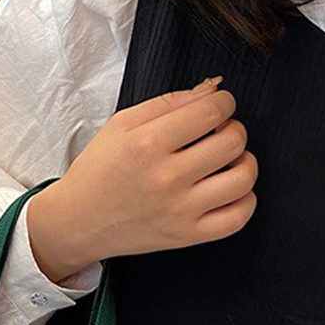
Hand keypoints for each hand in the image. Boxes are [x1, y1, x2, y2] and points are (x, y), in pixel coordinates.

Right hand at [25, 76, 257, 281]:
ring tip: (230, 161)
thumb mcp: (121, 125)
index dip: (224, 102)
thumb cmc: (99, 171)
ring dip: (245, 162)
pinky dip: (245, 200)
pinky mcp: (186, 236)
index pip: (211, 111)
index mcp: (147, 144)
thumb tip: (213, 89)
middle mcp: (165, 178)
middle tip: (220, 133)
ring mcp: (178, 211)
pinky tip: (230, 189)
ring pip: (242, 179)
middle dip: (234, 128)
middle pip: (232, 142)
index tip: (218, 107)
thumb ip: (168, 103)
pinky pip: (236, 219)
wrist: (78, 222)